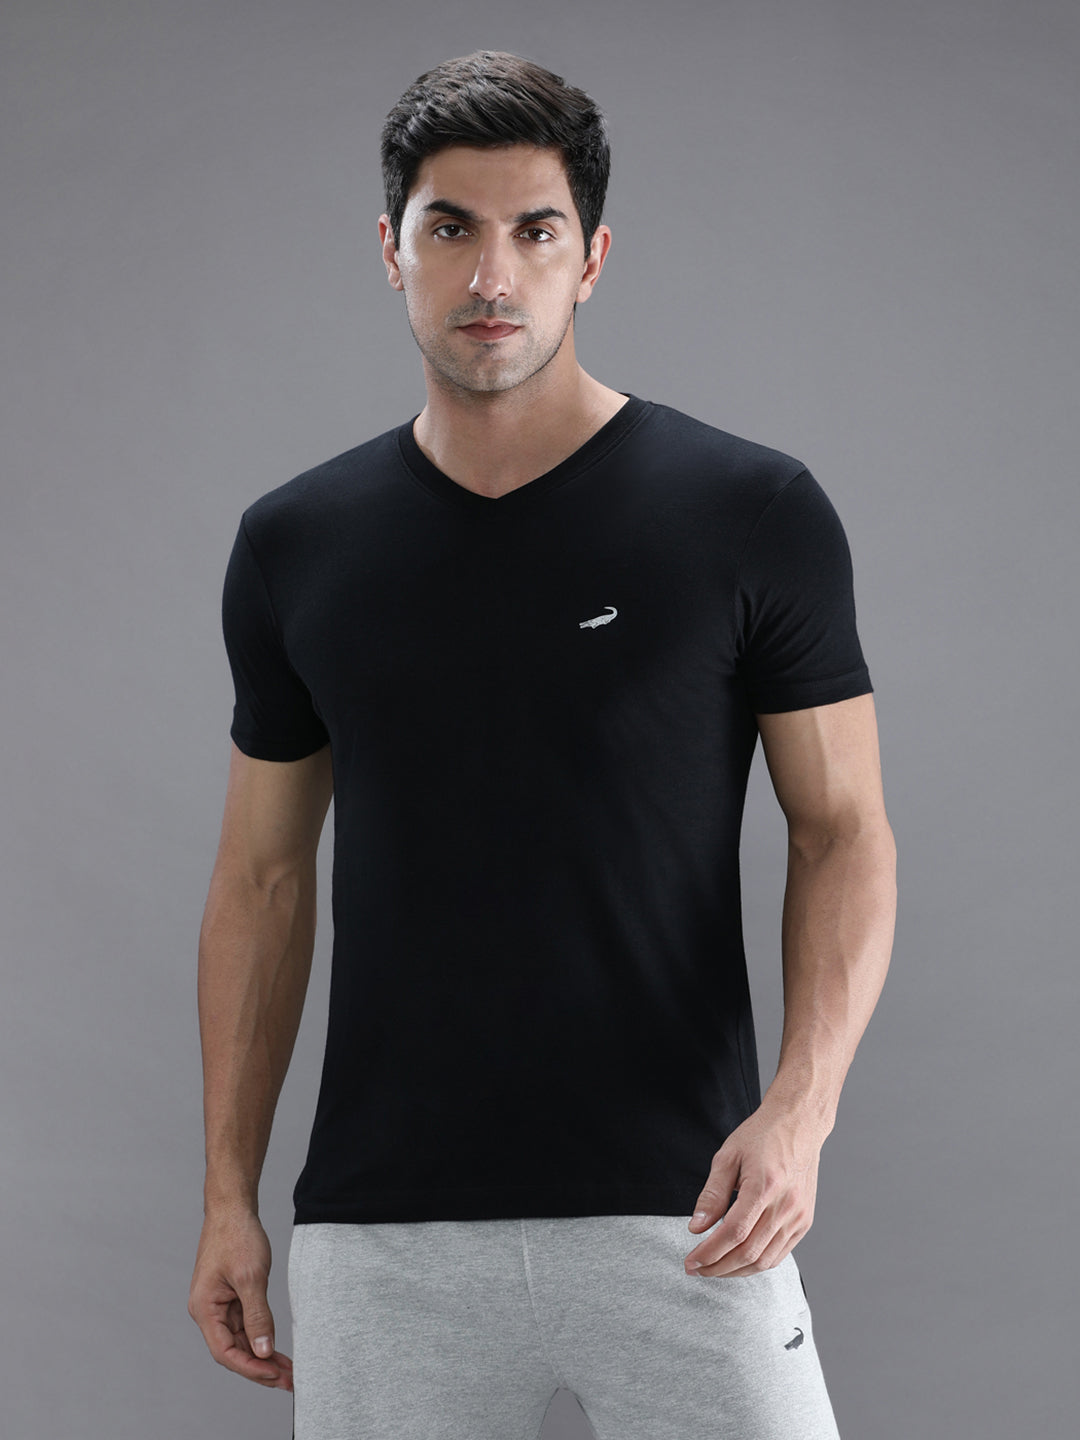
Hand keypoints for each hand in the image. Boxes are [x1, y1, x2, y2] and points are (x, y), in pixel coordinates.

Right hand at [188, 1208, 292, 1390]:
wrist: (233, 1207)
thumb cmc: (237, 1236)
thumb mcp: (251, 1276)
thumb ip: (257, 1315)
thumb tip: (263, 1350)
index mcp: (204, 1309)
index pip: (225, 1352)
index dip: (250, 1368)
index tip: (275, 1374)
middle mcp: (208, 1311)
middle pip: (234, 1350)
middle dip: (261, 1367)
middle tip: (290, 1380)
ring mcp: (219, 1305)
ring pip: (241, 1339)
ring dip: (263, 1355)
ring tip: (290, 1369)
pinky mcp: (230, 1297)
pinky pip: (245, 1324)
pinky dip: (262, 1336)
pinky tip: (278, 1348)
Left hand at [684, 1102, 824, 1276]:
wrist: (799, 1125)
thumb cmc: (762, 1136)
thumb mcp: (727, 1156)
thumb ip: (712, 1195)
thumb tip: (696, 1228)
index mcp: (764, 1186)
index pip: (734, 1233)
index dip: (710, 1253)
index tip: (691, 1261)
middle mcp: (785, 1206)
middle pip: (749, 1253)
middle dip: (718, 1268)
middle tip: (696, 1269)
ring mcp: (798, 1216)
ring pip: (765, 1260)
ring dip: (736, 1271)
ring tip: (713, 1269)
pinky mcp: (804, 1222)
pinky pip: (779, 1254)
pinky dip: (756, 1264)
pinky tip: (738, 1261)